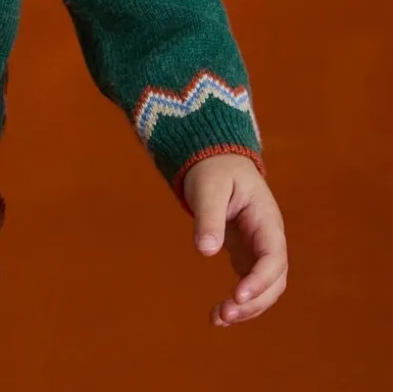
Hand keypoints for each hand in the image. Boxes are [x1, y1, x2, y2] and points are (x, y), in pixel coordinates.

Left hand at [183, 153, 287, 325]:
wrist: (216, 160)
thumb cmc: (214, 170)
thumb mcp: (209, 187)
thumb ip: (209, 216)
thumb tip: (205, 251)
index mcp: (266, 220)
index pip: (274, 257)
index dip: (260, 280)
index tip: (238, 295)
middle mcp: (268, 238)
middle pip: (274, 280)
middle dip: (254, 302)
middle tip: (224, 313)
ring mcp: (259, 249)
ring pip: (264, 288)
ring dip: (247, 308)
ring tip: (218, 319)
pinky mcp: (246, 255)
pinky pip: (249, 285)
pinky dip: (238, 302)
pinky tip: (218, 315)